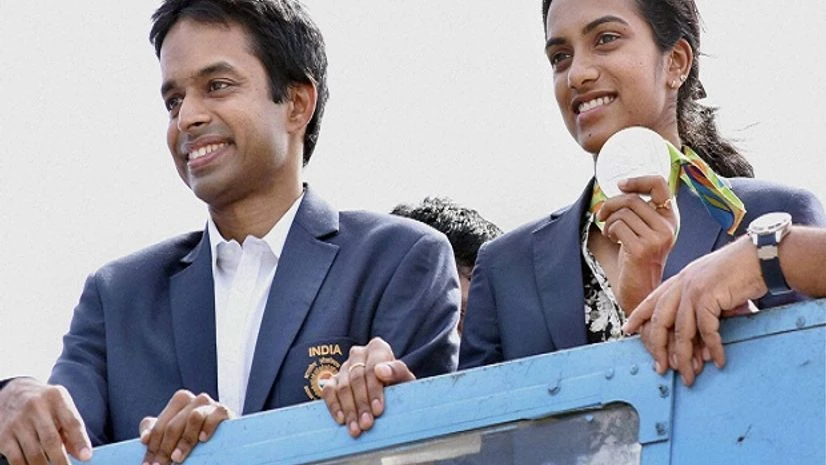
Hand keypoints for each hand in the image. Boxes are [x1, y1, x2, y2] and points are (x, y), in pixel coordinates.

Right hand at [0, 378, 90, 464]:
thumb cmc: (44, 404)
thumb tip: (82, 455)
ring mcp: (17, 421)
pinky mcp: (3, 435)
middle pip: (51, 440)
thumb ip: (71, 430)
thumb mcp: (61, 408)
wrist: (11, 392)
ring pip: (34, 453)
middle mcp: (35, 407)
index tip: (86, 457)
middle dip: (61, 460)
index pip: (71, 422)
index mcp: (56, 398)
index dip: (80, 441)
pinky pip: (17, 459)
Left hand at [139, 390, 234, 464]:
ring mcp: (211, 405)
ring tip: (178, 458)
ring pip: (193, 417)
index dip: (152, 446)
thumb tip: (145, 438)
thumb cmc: (196, 436)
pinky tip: (203, 439)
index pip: (160, 425)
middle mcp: (194, 400)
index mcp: (179, 402)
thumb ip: (157, 432)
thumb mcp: (175, 434)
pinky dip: (207, 426)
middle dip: (165, 448)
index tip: (148, 464)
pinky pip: (215, 414)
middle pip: (173, 424)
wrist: (228, 436)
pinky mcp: (224, 411)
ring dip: (184, 440)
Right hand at [322, 337, 414, 437]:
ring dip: (349, 410)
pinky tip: (342, 420)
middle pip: (356, 378)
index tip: (378, 410)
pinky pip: (328, 391)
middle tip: (367, 423)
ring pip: (342, 387)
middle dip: (362, 404)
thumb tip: (381, 371)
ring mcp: (344, 366)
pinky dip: (334, 406)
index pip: (372, 368)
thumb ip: (398, 371)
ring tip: (356, 428)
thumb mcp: (405, 378)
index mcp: (377, 348)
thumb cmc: (399, 384)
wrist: (390, 391)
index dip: (374, 390)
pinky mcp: (332, 379)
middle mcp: (358, 354)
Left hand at [597, 175, 679, 310]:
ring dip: (609, 222)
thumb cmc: (636, 258)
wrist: (640, 289)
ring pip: (623, 213)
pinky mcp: (642, 249)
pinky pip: (618, 227)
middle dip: (610, 205)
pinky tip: (613, 241)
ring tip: (611, 233)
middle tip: (602, 215)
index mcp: (669, 218)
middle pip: (632, 199)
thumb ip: (639, 210)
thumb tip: (621, 186)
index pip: (660, 184)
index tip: (621, 185)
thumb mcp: (643, 230)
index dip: (638, 180)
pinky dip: (609, 231)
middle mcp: (667, 226)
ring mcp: (657, 238)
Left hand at [624, 236, 765, 384]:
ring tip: (689, 375)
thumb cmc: (741, 269)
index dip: (638, 316)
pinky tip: (717, 360)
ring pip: (682, 331)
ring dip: (686, 357)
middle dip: (659, 348)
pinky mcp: (708, 296)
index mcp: (680, 279)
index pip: (652, 300)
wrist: (761, 256)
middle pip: (661, 321)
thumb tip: (699, 335)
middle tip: (661, 368)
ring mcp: (693, 289)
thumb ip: (699, 302)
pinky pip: (706, 330)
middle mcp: (682, 283)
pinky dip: (712, 348)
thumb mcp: (711, 282)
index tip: (627, 330)